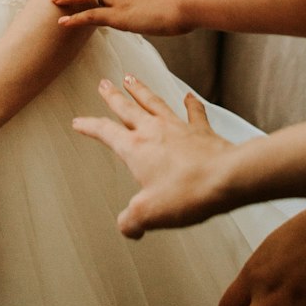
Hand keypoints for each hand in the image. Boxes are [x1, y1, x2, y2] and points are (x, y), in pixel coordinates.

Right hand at [73, 77, 233, 236]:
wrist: (227, 178)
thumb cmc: (186, 193)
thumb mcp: (149, 214)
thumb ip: (131, 220)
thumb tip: (127, 226)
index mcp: (135, 149)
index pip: (105, 132)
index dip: (89, 126)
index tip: (79, 122)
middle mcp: (153, 131)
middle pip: (127, 109)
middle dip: (113, 97)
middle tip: (103, 84)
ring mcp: (177, 127)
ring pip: (153, 102)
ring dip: (140, 91)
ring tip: (130, 78)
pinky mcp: (200, 130)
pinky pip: (193, 112)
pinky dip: (189, 103)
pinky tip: (188, 96)